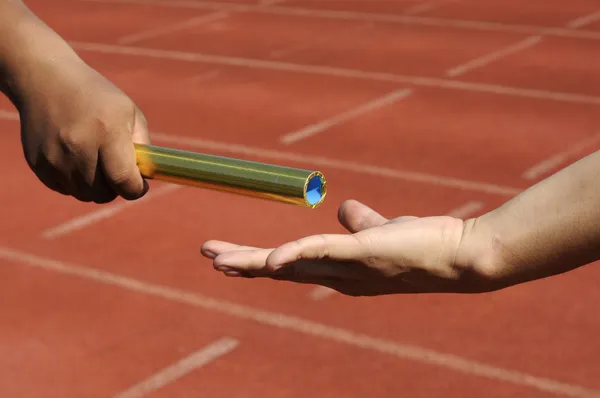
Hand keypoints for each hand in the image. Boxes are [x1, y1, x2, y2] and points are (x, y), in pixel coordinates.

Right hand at [17, 58, 149, 202]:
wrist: (45, 80)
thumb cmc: (97, 97)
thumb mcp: (129, 112)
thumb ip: (143, 145)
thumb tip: (146, 177)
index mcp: (107, 131)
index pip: (124, 180)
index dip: (136, 189)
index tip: (140, 184)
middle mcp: (79, 146)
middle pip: (104, 193)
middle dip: (116, 187)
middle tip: (116, 169)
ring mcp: (55, 157)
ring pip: (85, 194)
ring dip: (95, 186)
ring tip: (96, 161)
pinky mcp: (38, 164)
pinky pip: (65, 189)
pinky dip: (75, 182)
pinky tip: (75, 158)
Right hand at [201, 200, 499, 295]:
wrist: (466, 258)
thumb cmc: (426, 244)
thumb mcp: (385, 230)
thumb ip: (362, 222)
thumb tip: (344, 208)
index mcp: (342, 272)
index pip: (294, 266)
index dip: (262, 261)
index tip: (233, 257)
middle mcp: (341, 278)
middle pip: (282, 272)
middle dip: (244, 264)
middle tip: (210, 257)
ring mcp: (351, 268)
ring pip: (292, 266)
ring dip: (253, 263)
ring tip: (218, 259)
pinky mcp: (365, 252)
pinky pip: (323, 254)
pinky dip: (294, 256)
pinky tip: (270, 261)